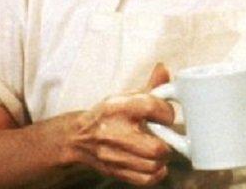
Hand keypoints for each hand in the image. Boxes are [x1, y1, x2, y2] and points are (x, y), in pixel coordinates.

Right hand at [64, 63, 175, 185]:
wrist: (77, 138)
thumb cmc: (107, 115)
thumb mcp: (125, 97)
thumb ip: (150, 86)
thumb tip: (164, 69)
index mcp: (119, 107)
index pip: (153, 108)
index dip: (167, 112)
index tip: (166, 115)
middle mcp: (115, 132)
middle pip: (155, 147)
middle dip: (167, 142)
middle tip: (165, 136)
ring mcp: (114, 155)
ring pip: (152, 165)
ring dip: (162, 158)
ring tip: (159, 149)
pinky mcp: (115, 170)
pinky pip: (144, 179)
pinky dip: (156, 174)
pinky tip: (155, 164)